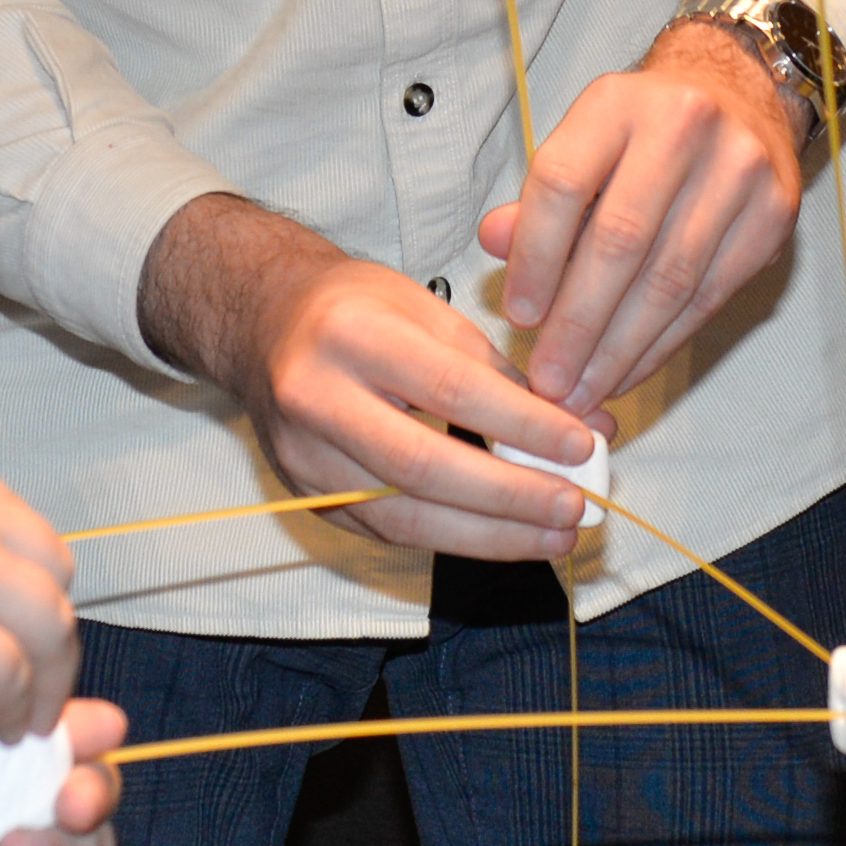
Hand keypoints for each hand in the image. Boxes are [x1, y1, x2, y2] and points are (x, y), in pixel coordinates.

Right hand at [0, 431, 81, 739]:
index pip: (12, 519)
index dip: (19, 582)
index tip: (13, 625)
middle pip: (47, 564)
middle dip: (43, 625)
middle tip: (31, 676)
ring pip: (47, 622)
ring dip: (46, 676)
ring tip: (26, 715)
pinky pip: (17, 676)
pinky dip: (19, 710)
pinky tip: (1, 732)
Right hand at [141, 192, 597, 559]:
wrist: (260, 323)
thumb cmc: (355, 307)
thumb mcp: (426, 309)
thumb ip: (501, 370)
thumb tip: (585, 426)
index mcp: (350, 334)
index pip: (449, 389)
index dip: (521, 423)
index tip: (582, 445)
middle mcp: (315, 399)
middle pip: (422, 467)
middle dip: (510, 496)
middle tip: (576, 508)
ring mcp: (303, 458)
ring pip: (405, 517)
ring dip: (491, 536)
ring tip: (557, 537)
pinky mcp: (308, 497)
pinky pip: (391, 531)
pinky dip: (456, 538)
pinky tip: (506, 537)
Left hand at [474, 6, 806, 416]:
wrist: (741, 99)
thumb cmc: (644, 134)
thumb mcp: (584, 144)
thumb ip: (538, 199)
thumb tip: (494, 243)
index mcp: (618, 102)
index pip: (562, 183)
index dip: (535, 257)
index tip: (518, 317)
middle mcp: (684, 126)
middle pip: (619, 241)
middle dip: (578, 324)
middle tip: (548, 381)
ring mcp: (739, 170)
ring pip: (668, 280)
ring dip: (619, 349)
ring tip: (583, 391)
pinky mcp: (773, 215)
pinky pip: (708, 297)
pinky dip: (662, 345)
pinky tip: (628, 371)